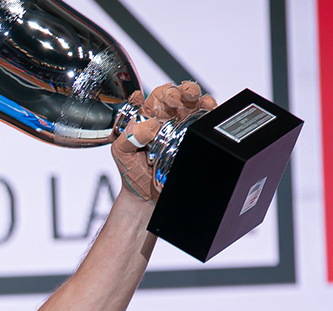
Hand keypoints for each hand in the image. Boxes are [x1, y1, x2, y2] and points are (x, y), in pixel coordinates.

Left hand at [111, 81, 217, 202]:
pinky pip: (206, 122)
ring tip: (202, 103)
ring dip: (202, 99)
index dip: (164, 92)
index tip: (166, 98)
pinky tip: (209, 112)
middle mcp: (168, 119)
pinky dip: (211, 114)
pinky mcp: (195, 138)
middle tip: (182, 98)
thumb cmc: (132, 171)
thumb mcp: (121, 152)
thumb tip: (147, 125)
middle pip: (181, 95)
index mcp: (148, 116)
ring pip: (197, 105)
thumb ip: (128, 137)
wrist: (145, 197)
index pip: (159, 95)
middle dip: (185, 90)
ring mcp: (183, 128)